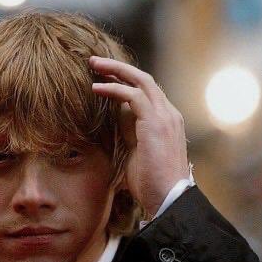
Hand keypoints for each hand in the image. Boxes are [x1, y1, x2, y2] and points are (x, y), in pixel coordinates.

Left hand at [89, 56, 189, 217]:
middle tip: (94, 62)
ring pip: (140, 80)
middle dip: (118, 67)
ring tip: (93, 65)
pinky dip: (114, 89)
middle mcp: (168, 114)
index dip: (124, 81)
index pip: (146, 92)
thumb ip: (129, 138)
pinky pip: (133, 95)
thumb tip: (113, 132)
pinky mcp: (156, 122)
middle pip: (144, 79)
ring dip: (114, 70)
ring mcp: (165, 116)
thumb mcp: (137, 156)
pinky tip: (96, 88)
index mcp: (166, 121)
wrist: (168, 199)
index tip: (102, 77)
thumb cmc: (151, 184)